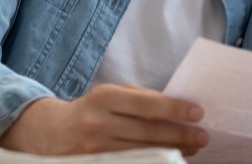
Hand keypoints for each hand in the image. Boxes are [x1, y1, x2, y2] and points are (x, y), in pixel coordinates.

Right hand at [0, 84, 207, 156]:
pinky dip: (152, 163)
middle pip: (148, 132)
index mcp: (104, 98)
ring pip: (142, 153)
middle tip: (203, 137)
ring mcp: (94, 150)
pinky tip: (168, 161)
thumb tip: (176, 105)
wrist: (48, 134)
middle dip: (180, 135)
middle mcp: (98, 123)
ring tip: (193, 149)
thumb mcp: (110, 94)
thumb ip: (139, 98)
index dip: (175, 110)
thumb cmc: (90, 110)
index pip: (147, 105)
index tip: (198, 113)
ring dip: (172, 152)